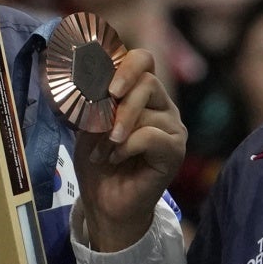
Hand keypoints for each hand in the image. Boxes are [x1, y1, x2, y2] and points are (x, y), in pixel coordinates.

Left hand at [69, 42, 184, 251]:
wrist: (106, 203)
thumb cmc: (98, 163)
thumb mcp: (88, 124)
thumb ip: (93, 99)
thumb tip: (87, 77)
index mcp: (144, 94)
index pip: (144, 60)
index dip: (125, 65)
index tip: (105, 85)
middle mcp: (163, 106)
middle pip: (147, 80)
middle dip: (116, 103)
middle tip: (98, 126)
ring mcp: (173, 127)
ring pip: (145, 110)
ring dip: (115, 131)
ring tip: (102, 151)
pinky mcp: (175, 150)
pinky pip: (150, 135)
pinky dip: (126, 146)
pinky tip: (116, 158)